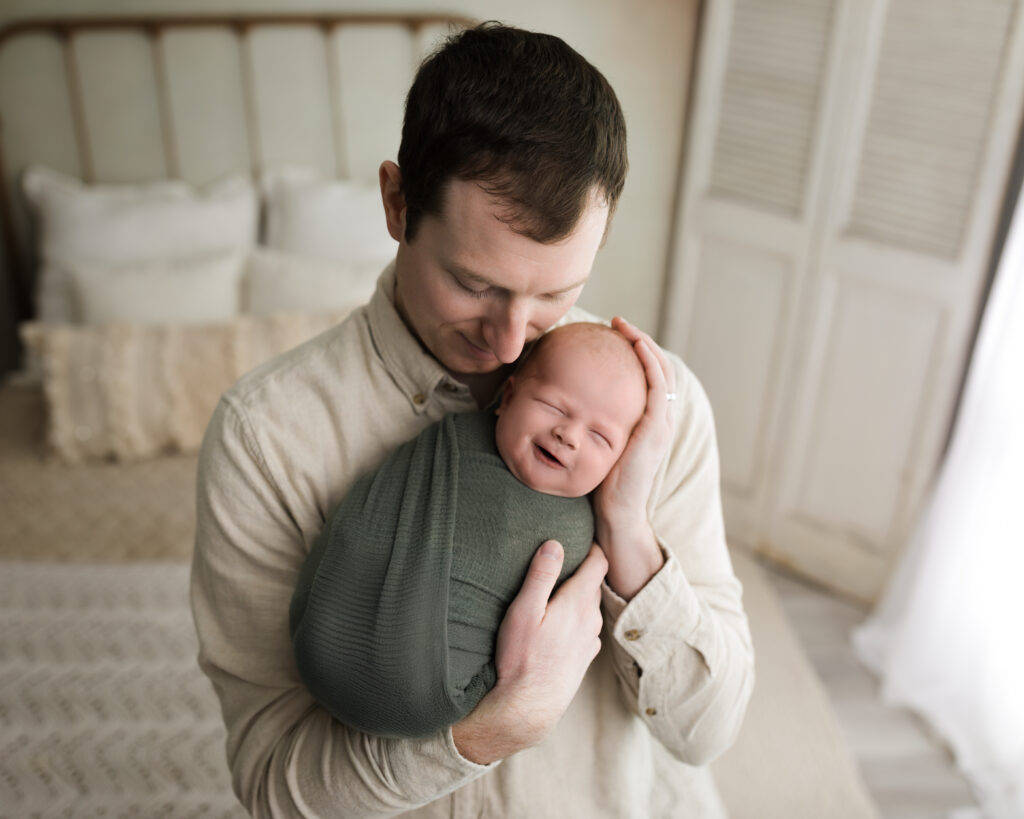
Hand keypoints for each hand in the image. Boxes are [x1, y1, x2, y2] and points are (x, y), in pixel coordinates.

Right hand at [452, 540, 607, 763]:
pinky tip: (562, 622)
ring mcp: (591, 640)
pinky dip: (579, 618)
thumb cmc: (520, 658)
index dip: (593, 547)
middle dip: (586, 568)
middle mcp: (591, 620)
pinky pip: (587, 628)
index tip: (583, 535)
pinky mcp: (585, 657)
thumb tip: (555, 544)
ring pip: (591, 607)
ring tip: (563, 586)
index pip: (598, 564)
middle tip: (570, 555)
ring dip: (582, 595)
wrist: (528, 707)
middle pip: (595, 584)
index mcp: (578, 604)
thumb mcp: (523, 611)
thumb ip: (540, 576)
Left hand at [591, 317, 673, 596]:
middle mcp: (660, 420)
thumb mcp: (599, 447)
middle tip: (618, 322)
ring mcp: (661, 423)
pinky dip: (648, 360)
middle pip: (659, 368)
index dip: (635, 354)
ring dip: (643, 343)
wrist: (617, 514)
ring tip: (623, 326)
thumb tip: (568, 409)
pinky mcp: (656, 427)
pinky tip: (633, 344)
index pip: (649, 379)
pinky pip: (657, 384)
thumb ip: (594, 427)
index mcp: (649, 424)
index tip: (613, 336)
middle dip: (640, 340)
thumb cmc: (602, 486)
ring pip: (661, 370)